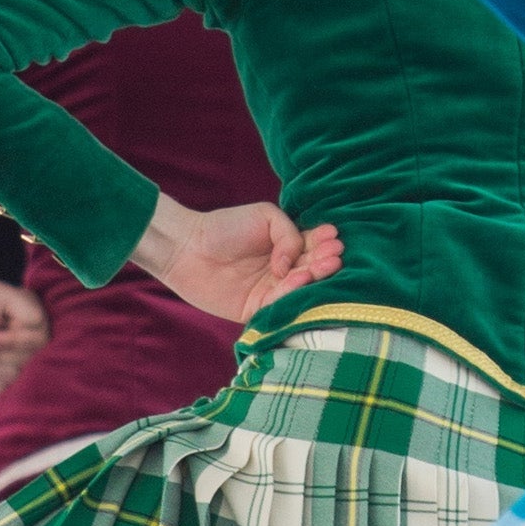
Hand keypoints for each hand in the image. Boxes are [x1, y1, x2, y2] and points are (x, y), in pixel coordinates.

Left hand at [0, 281, 48, 395]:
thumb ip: (26, 303)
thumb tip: (40, 326)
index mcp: (29, 315)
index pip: (41, 337)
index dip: (16, 339)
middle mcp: (27, 337)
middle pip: (32, 358)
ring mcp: (15, 359)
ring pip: (18, 374)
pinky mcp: (3, 378)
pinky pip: (8, 387)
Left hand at [133, 197, 344, 323]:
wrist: (188, 247)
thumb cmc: (224, 227)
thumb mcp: (265, 216)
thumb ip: (288, 234)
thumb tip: (290, 264)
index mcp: (285, 247)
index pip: (312, 247)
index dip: (324, 244)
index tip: (335, 239)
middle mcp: (282, 270)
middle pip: (311, 267)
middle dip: (325, 260)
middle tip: (336, 254)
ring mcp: (271, 290)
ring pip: (300, 287)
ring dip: (315, 276)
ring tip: (328, 264)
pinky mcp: (257, 309)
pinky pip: (280, 304)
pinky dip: (292, 291)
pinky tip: (303, 277)